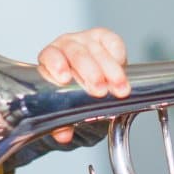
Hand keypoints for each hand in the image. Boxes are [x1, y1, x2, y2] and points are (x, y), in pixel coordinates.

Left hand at [37, 28, 129, 142]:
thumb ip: (63, 121)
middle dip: (90, 72)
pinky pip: (112, 42)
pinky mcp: (104, 37)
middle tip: (99, 90)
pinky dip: (118, 55)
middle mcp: (66, 46)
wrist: (91, 82)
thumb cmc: (73, 92)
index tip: (65, 78)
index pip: (51, 56)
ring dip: (110, 70)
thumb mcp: (67, 107)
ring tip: (119, 88)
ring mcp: (86, 40)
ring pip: (97, 50)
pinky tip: (123, 67)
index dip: (56, 65)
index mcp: (50, 59)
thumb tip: (64, 135)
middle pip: (76, 54)